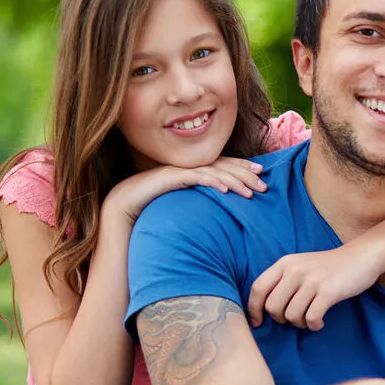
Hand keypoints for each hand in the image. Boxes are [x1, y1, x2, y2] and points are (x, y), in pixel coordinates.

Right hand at [105, 158, 265, 222]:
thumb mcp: (181, 210)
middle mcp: (181, 168)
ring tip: (251, 191)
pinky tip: (227, 189)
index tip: (261, 173)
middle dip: (244, 173)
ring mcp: (173, 171)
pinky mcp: (165, 178)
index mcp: (186, 173)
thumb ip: (199, 206)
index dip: (241, 167)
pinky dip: (211, 181)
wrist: (119, 218)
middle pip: (219, 165)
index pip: (219, 165)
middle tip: (264, 184)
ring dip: (234, 180)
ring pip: (210, 171)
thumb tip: (221, 213)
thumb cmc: (150, 219)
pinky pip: (193, 177)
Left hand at [247, 244, 383, 329]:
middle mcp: (295, 270)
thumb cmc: (328, 267)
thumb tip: (264, 309)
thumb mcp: (300, 265)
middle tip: (294, 318)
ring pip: (291, 315)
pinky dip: (314, 325)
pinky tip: (319, 323)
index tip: (258, 322)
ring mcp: (312, 281)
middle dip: (281, 319)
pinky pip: (311, 318)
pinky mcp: (329, 292)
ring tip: (308, 319)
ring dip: (299, 324)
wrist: (360, 257)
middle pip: (273, 307)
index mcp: (285, 263)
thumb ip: (282, 280)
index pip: (258, 288)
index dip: (254, 309)